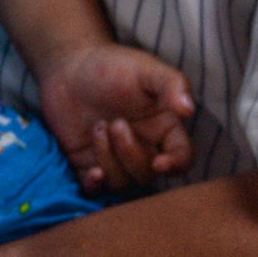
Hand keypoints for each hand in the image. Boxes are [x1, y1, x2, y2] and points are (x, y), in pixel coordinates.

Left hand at [34, 40, 197, 191]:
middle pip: (149, 175)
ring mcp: (115, 159)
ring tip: (97, 127)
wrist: (68, 68)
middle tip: (115, 123)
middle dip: (131, 154)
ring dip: (109, 160)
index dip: (176, 165)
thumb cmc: (112, 65)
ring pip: (123, 183)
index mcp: (163, 128)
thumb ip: (171, 84)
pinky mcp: (88, 165)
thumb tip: (188, 109)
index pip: (182, 157)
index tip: (160, 162)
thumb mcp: (146, 69)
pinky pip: (96, 190)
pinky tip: (91, 170)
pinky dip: (95, 186)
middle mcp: (143, 148)